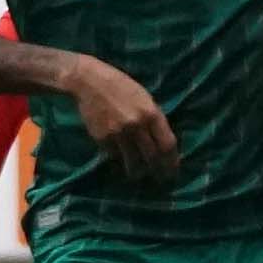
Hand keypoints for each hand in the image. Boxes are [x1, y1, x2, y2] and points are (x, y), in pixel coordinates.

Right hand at [57, 57, 172, 184]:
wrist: (89, 82)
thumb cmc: (122, 87)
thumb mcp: (146, 99)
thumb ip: (154, 120)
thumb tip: (162, 142)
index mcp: (152, 114)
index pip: (167, 144)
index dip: (172, 160)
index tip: (173, 169)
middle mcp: (136, 125)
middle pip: (152, 156)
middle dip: (159, 170)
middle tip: (162, 179)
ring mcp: (117, 133)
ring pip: (132, 160)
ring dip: (138, 171)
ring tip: (141, 176)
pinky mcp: (101, 138)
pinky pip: (114, 155)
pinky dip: (119, 160)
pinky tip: (122, 163)